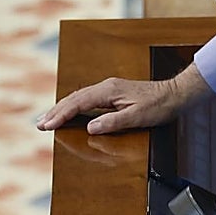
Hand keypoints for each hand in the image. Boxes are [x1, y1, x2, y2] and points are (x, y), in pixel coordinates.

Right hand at [36, 64, 212, 134]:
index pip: (78, 103)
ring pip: (79, 98)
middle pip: (74, 98)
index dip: (60, 115)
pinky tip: (69, 113)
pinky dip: (74, 107)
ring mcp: (109, 89)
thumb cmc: (159, 106)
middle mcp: (106, 87)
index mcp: (108, 91)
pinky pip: (87, 100)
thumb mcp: (137, 117)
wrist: (175, 94)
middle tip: (39, 124)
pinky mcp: (113, 94)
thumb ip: (113, 122)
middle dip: (55, 111)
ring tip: (48, 119)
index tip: (47, 125)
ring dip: (62, 109)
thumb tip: (90, 127)